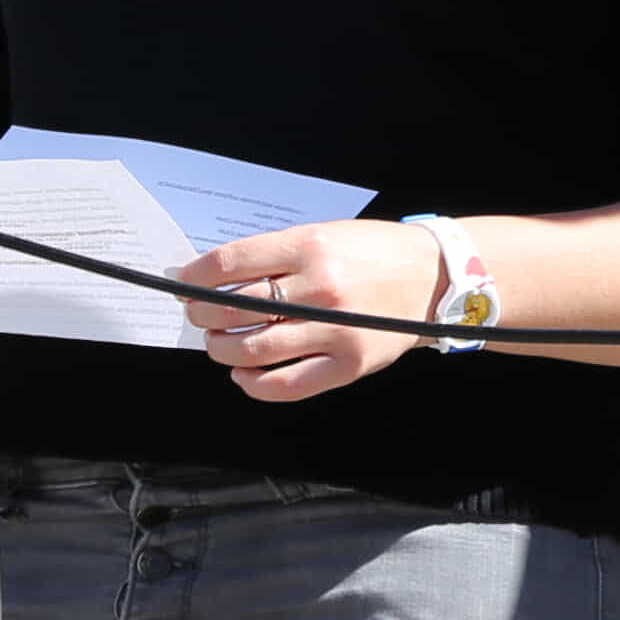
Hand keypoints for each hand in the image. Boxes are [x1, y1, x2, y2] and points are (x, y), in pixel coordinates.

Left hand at [176, 217, 450, 402]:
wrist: (433, 277)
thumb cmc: (374, 252)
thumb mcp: (324, 234)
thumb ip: (275, 254)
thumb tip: (215, 275)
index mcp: (310, 246)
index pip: (230, 263)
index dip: (195, 277)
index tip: (185, 284)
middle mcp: (320, 288)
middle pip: (234, 308)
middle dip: (203, 315)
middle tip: (200, 315)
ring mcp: (334, 330)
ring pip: (253, 350)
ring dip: (223, 349)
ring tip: (221, 343)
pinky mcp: (347, 365)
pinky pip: (287, 385)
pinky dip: (254, 384)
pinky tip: (245, 375)